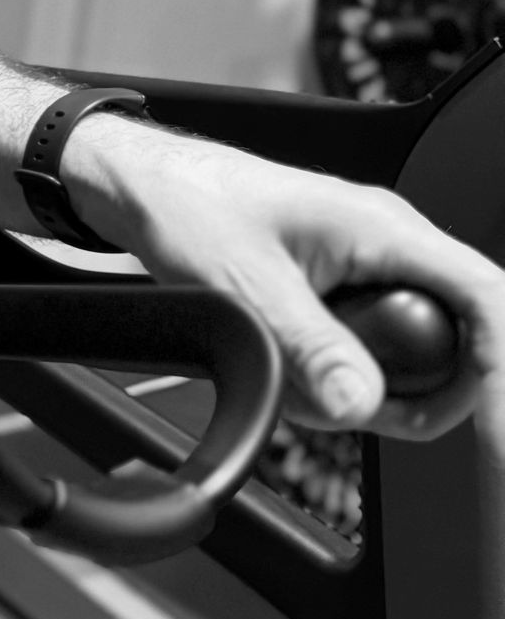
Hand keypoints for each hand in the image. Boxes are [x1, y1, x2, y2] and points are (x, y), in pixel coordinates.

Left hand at [70, 120, 504, 432]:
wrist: (149, 187)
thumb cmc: (190, 206)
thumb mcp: (246, 285)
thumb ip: (310, 347)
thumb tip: (362, 405)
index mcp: (384, 228)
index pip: (486, 301)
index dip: (498, 372)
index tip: (495, 431)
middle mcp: (393, 244)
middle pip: (459, 342)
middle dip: (411, 391)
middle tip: (347, 406)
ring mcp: (374, 267)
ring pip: (411, 354)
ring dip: (361, 386)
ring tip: (293, 375)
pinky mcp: (349, 290)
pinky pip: (371, 350)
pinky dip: (335, 375)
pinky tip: (288, 366)